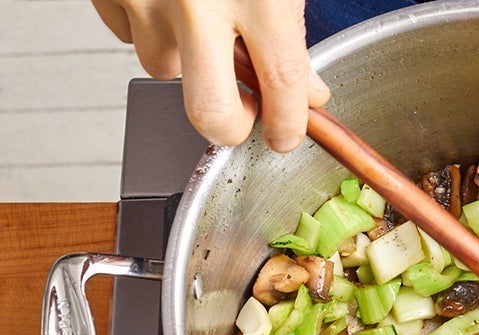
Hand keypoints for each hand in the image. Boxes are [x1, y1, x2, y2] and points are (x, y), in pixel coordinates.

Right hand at [91, 0, 330, 151]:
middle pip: (209, 113)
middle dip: (229, 128)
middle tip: (243, 116)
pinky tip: (168, 2)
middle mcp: (196, 2)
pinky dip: (150, 29)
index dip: (288, 123)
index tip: (286, 136)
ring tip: (199, 19)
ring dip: (186, 61)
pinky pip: (128, 35)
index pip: (281, 85)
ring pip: (163, 70)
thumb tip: (308, 92)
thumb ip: (291, 29)